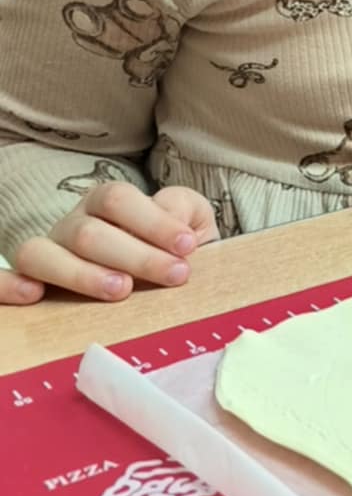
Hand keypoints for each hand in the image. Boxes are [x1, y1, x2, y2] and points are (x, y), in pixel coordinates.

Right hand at [1, 184, 220, 304]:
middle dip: (135, 255)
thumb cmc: (170, 250)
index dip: (152, 221)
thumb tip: (172, 218)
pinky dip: (7, 286)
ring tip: (120, 290)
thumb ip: (185, 213)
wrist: (156, 277)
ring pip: (42, 254)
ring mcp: (48, 254)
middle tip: (174, 275)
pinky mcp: (30, 283)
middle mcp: (72, 225)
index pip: (117, 200)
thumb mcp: (189, 224)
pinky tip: (32, 295)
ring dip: (80, 273)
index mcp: (106, 204)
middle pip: (88, 232)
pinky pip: (4, 279)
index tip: (187, 247)